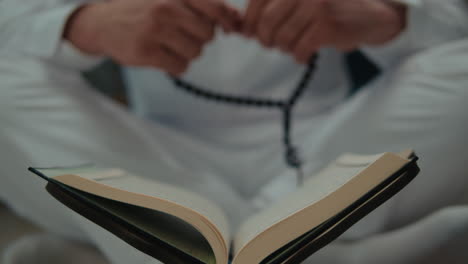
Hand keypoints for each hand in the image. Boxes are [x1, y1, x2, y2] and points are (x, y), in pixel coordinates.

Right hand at [64, 0, 240, 74]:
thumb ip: (204, 7)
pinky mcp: (146, 52)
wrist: (103, 23)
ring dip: (187, 53)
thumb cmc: (145, 11)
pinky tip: (162, 57)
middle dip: (200, 38)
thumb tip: (237, 20)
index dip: (228, 21)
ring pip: (195, 52)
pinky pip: (180, 67)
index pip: (215, 7)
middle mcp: (165, 7)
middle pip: (208, 34)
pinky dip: (175, 66)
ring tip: (169, 45)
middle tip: (183, 35)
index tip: (230, 29)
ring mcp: (155, 30)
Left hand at [243, 0, 405, 62]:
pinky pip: (299, 49)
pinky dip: (298, 56)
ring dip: (284, 48)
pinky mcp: (326, 25)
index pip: (257, 0)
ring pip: (282, 38)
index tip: (248, 34)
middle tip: (270, 44)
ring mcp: (316, 4)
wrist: (372, 15)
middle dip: (264, 38)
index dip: (248, 21)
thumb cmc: (330, 8)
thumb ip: (274, 7)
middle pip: (266, 22)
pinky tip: (304, 55)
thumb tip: (241, 27)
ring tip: (292, 46)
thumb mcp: (300, 0)